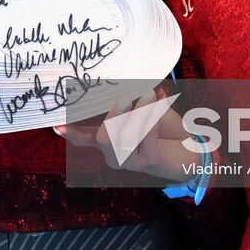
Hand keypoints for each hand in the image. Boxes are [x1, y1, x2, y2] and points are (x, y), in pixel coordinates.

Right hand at [53, 89, 189, 179]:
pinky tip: (161, 100)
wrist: (192, 147)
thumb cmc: (164, 127)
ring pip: (125, 136)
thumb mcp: (143, 110)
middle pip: (104, 137)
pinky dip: (153, 116)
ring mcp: (131, 162)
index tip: (57, 126)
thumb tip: (121, 87)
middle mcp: (116, 155)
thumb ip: (129, 102)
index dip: (72, 133)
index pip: (86, 139)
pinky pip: (146, 137)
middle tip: (128, 96)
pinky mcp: (149, 162)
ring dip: (139, 112)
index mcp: (110, 142)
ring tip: (150, 94)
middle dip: (115, 114)